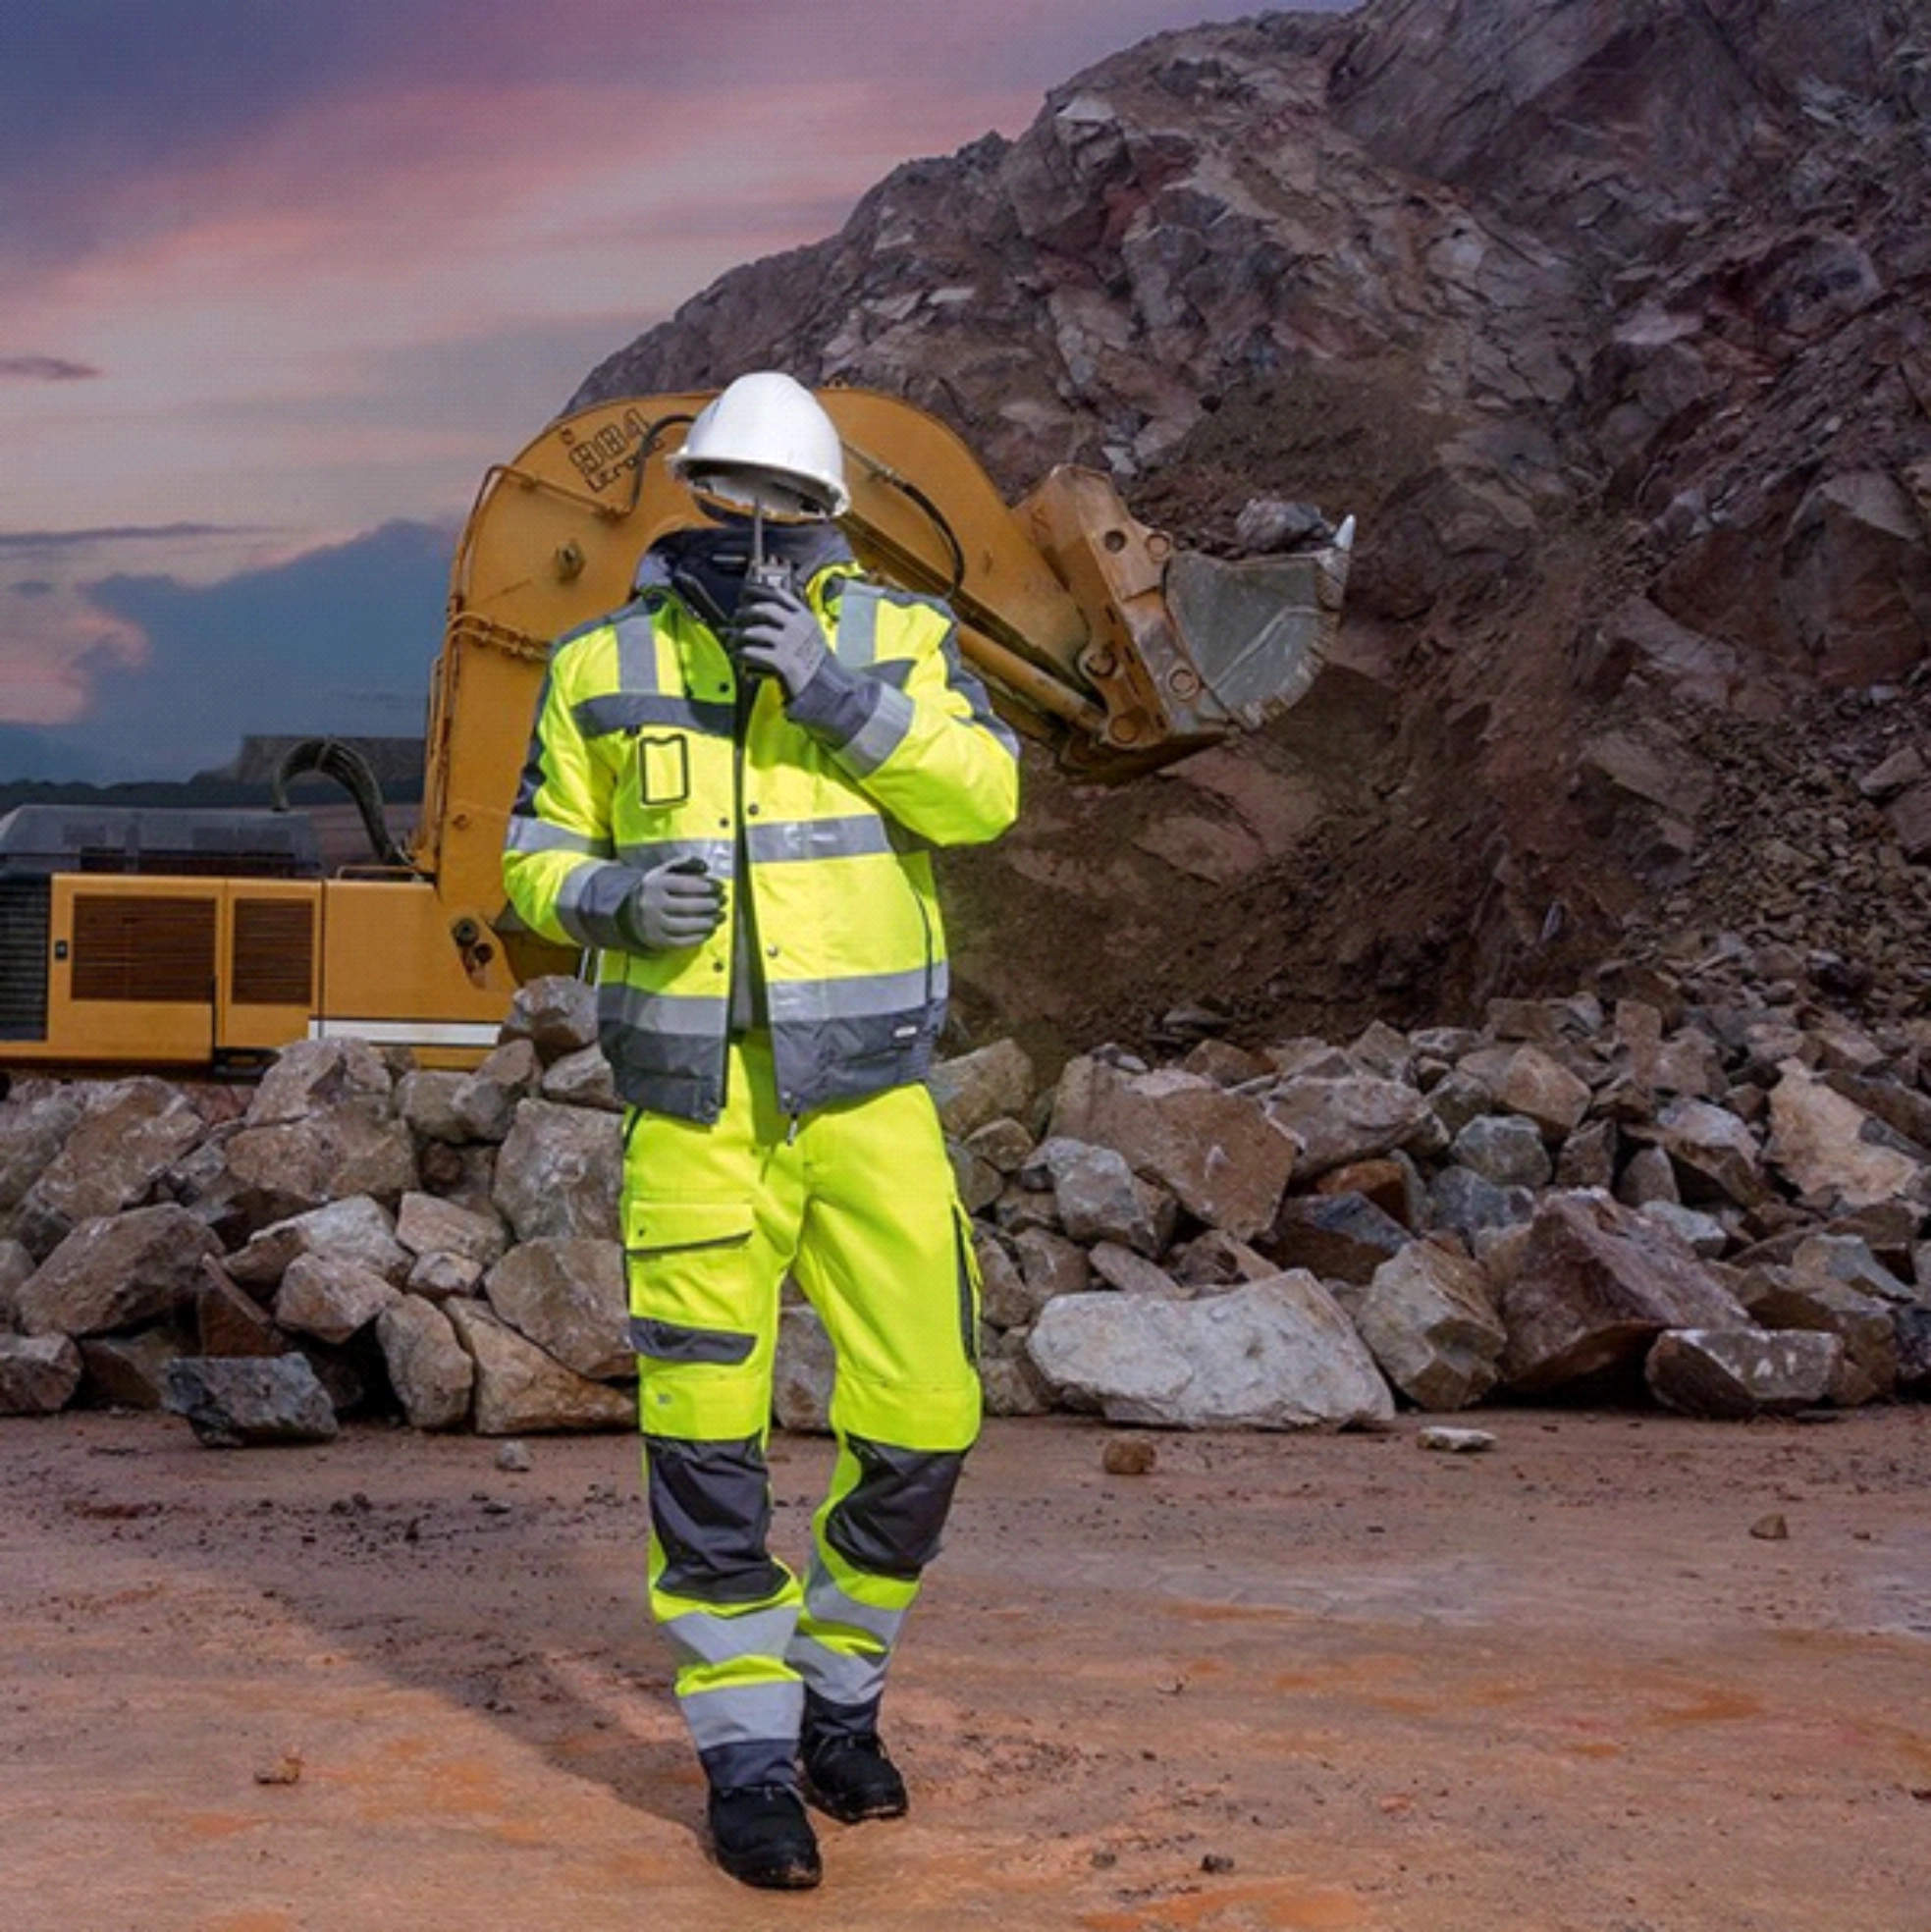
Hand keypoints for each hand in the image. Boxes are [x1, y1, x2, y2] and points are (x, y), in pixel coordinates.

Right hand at [624, 859, 723, 950]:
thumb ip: (684, 864)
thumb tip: (705, 867)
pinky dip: (699, 937)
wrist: (631, 911)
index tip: (720, 887)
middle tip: (722, 903)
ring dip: (708, 922)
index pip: (686, 885)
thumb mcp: (664, 871)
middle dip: (710, 905)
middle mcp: (652, 904)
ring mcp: (653, 924)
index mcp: (655, 884)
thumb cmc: (656, 889)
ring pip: (686, 926)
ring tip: (720, 917)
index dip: (707, 886)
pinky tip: (710, 931)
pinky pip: (682, 942)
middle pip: (688, 906)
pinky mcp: (657, 940)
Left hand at [733, 582, 828, 699]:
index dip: (758, 591)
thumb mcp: (809, 637)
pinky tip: (737, 656)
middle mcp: (798, 627)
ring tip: (733, 642)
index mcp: (805, 617)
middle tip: (736, 619)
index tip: (744, 592)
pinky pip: (752, 652)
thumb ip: (789, 623)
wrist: (825, 691)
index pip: (779, 594)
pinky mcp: (782, 662)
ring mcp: (790, 644)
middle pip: (764, 609)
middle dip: (745, 612)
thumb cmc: (812, 664)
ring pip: (754, 631)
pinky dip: (741, 653)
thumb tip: (756, 616)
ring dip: (739, 636)